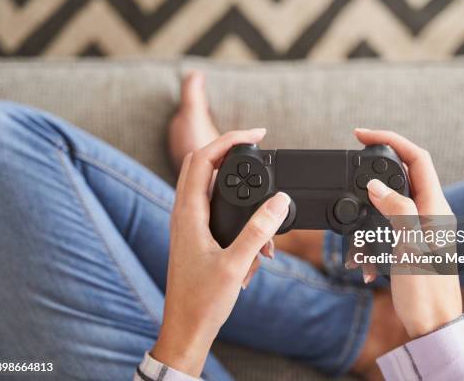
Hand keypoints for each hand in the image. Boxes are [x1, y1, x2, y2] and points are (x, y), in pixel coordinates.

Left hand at [151, 129, 290, 375]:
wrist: (185, 329)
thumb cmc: (202, 302)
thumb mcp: (236, 265)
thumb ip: (259, 231)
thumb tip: (280, 201)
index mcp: (188, 214)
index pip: (203, 158)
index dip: (230, 139)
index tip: (258, 134)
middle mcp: (183, 214)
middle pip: (201, 163)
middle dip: (230, 151)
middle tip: (258, 149)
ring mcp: (187, 224)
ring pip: (208, 185)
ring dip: (235, 183)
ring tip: (263, 198)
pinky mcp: (195, 235)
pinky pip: (215, 208)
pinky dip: (236, 209)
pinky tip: (257, 235)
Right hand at [354, 128, 462, 338]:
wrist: (433, 324)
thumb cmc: (428, 291)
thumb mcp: (411, 246)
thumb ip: (397, 210)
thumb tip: (375, 185)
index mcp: (436, 207)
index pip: (417, 158)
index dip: (391, 140)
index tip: (362, 135)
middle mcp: (430, 212)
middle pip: (401, 175)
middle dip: (373, 173)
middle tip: (352, 169)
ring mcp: (420, 227)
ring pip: (387, 204)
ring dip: (367, 215)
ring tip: (358, 240)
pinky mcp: (410, 242)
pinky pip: (383, 229)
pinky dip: (368, 239)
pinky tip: (365, 263)